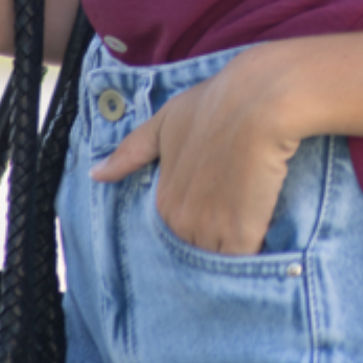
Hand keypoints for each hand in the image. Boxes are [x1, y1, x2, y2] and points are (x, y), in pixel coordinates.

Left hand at [89, 48, 302, 254]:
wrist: (258, 101)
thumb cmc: (215, 104)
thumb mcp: (167, 121)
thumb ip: (132, 152)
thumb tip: (96, 174)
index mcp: (164, 200)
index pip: (179, 233)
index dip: (203, 221)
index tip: (220, 206)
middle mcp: (181, 221)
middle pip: (200, 249)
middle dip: (217, 241)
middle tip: (241, 216)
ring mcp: (211, 231)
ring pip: (221, 258)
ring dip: (235, 252)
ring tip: (255, 227)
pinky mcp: (242, 236)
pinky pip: (244, 261)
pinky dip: (255, 258)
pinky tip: (267, 240)